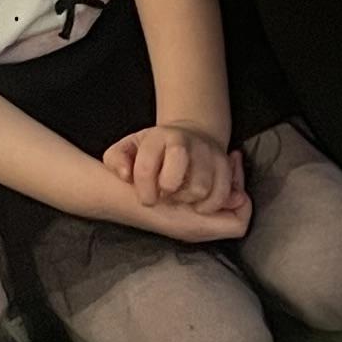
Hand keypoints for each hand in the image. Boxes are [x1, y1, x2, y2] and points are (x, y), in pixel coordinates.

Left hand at [106, 122, 246, 225]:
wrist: (190, 137)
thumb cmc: (154, 151)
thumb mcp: (129, 149)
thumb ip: (117, 160)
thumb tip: (126, 176)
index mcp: (158, 137)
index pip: (146, 168)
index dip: (144, 191)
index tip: (147, 199)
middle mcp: (185, 142)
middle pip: (175, 180)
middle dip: (168, 196)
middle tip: (167, 197)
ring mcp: (207, 152)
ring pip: (200, 189)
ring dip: (189, 202)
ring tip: (183, 198)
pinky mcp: (224, 164)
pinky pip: (221, 193)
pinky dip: (210, 204)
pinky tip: (200, 202)